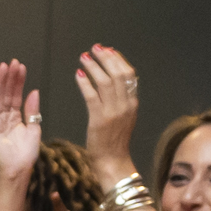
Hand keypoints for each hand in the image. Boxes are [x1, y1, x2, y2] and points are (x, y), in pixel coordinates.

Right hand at [0, 59, 43, 179]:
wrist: (19, 169)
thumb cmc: (26, 154)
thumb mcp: (34, 128)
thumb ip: (32, 110)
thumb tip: (34, 91)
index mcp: (15, 118)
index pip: (16, 95)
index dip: (18, 81)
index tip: (21, 67)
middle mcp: (4, 118)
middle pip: (6, 94)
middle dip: (10, 78)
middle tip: (13, 62)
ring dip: (1, 82)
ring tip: (4, 67)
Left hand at [73, 44, 140, 177]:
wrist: (113, 161)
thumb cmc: (115, 141)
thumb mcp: (124, 117)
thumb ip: (122, 99)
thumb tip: (114, 80)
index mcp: (132, 103)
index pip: (129, 74)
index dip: (118, 60)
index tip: (108, 50)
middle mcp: (125, 105)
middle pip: (118, 74)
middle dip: (106, 58)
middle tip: (95, 48)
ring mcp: (113, 112)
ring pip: (105, 82)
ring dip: (93, 67)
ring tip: (84, 58)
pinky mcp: (99, 120)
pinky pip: (92, 96)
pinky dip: (85, 83)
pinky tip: (78, 75)